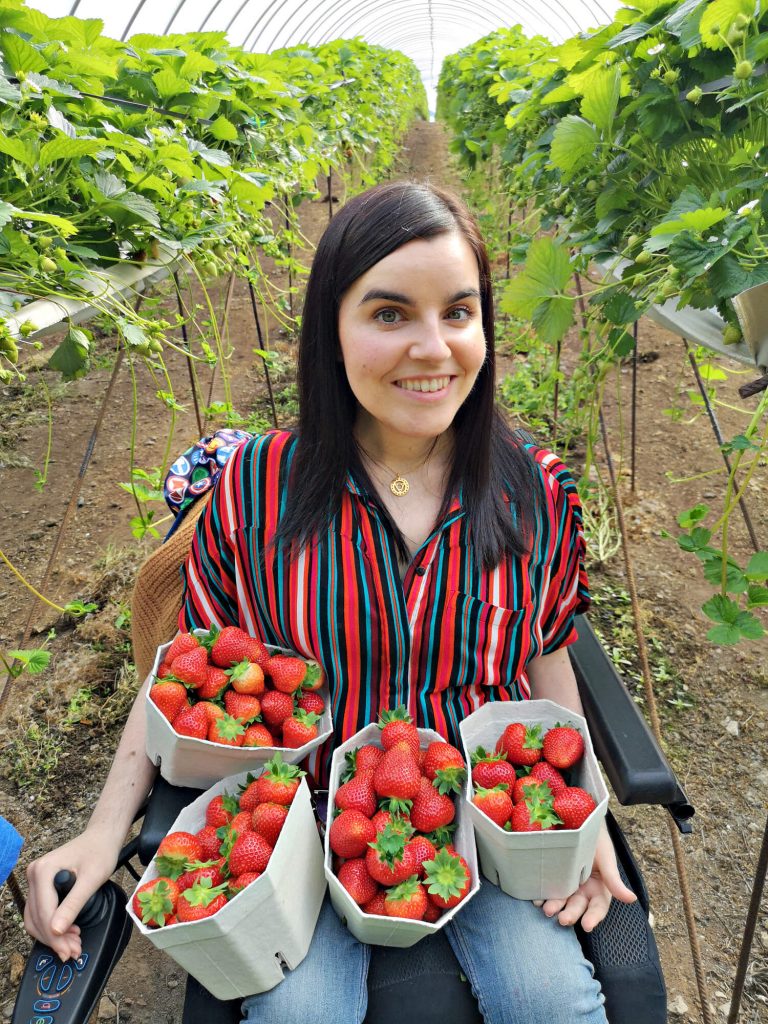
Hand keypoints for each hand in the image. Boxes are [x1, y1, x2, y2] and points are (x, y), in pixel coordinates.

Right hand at [24, 830, 119, 960]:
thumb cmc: (100, 853)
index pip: (44, 913)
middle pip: (37, 917)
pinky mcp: (41, 885)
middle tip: (72, 952)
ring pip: (35, 918)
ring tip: (72, 946)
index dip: (55, 936)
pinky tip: (68, 933)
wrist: (101, 838)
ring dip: (51, 936)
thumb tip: (56, 930)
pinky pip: (40, 911)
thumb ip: (73, 904)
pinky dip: (51, 925)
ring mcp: (36, 879)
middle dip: (54, 939)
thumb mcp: (91, 879)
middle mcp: (34, 874)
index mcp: (43, 871)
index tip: (69, 951)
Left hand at [534, 822, 635, 931]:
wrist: (578, 817)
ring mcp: (567, 883)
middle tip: (562, 919)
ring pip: (562, 900)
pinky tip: (536, 897)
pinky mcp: (553, 875)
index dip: (593, 917)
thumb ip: (614, 880)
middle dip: (570, 914)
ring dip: (555, 906)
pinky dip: (543, 894)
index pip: (598, 907)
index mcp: (599, 888)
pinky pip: (548, 888)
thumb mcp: (606, 858)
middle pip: (578, 906)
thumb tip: (632, 899)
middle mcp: (583, 889)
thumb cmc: (597, 839)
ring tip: (546, 908)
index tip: (586, 925)